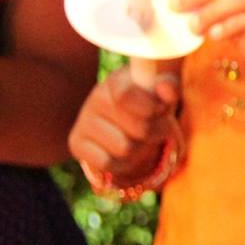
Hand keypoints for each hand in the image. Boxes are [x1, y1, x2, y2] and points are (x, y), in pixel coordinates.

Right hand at [68, 63, 182, 181]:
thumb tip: (165, 88)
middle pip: (139, 128)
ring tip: (138, 141)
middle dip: (154, 134)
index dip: (152, 108)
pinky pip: (107, 163)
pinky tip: (122, 153)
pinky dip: (121, 164)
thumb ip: (169, 87)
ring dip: (140, 151)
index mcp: (119, 79)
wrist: (124, 126)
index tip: (162, 110)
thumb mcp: (163, 95)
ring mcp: (84, 119)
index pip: (126, 95)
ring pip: (125, 149)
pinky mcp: (76, 143)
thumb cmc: (149, 106)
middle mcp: (98, 96)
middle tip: (154, 130)